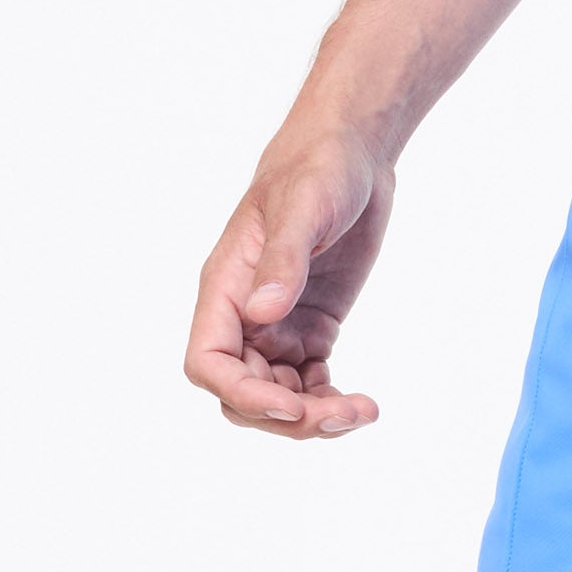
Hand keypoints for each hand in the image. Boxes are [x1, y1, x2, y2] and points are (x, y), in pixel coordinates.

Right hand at [185, 126, 393, 438]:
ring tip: (364, 410)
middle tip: (344, 414)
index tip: (293, 404)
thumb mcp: (302, 208)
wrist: (352, 153)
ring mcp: (278, 327)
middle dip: (289, 417)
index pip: (208, 362)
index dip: (243, 395)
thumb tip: (260, 314)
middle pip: (245, 395)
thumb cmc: (317, 167)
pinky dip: (332, 403)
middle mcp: (244, 316)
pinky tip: (363, 404)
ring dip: (317, 418)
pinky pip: (312, 386)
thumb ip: (282, 262)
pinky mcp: (311, 331)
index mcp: (225, 287)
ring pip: (280, 398)